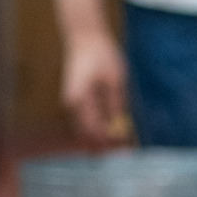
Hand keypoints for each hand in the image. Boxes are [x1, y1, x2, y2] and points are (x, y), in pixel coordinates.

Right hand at [60, 29, 129, 144]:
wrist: (85, 38)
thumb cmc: (101, 55)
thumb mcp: (115, 79)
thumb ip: (116, 103)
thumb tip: (121, 126)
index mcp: (80, 100)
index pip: (95, 130)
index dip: (110, 143)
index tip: (125, 154)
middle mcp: (72, 104)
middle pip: (87, 134)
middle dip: (104, 147)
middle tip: (122, 157)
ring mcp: (72, 103)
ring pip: (85, 130)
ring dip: (100, 141)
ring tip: (118, 152)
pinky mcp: (76, 100)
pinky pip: (86, 121)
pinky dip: (97, 131)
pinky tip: (111, 137)